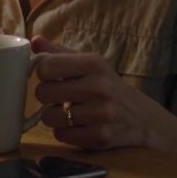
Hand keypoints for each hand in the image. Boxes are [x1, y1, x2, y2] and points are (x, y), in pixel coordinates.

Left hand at [31, 35, 152, 150]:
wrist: (142, 118)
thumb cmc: (107, 85)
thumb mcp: (89, 63)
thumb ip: (59, 52)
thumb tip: (34, 41)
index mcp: (94, 63)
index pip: (46, 67)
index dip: (43, 73)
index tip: (51, 77)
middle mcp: (99, 87)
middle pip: (43, 93)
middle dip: (46, 96)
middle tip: (59, 97)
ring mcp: (101, 113)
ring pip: (49, 117)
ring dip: (54, 116)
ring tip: (69, 112)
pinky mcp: (100, 137)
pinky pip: (61, 135)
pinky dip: (64, 131)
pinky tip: (78, 125)